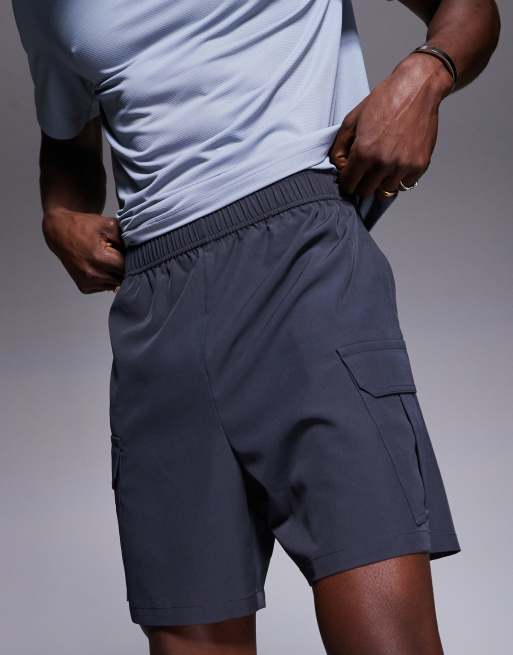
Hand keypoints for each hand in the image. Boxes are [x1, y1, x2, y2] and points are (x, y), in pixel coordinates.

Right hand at [42, 209, 124, 292]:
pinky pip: (105, 286)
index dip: (132, 260)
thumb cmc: (83, 226)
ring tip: (109, 259)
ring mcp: (87, 283)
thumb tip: (141, 251)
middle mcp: (92, 274)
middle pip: (122, 278)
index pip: (127, 267)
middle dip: (125, 268)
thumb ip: (126, 238)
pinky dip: (108, 278)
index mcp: (99, 259)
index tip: (132, 253)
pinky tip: (102, 266)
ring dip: (116, 274)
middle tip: (120, 255)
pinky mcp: (84, 288)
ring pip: (115, 284)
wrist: (59, 232)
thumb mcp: (108, 225)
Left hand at [329, 52, 453, 197]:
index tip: (350, 175)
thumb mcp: (352, 120)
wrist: (418, 88)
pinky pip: (404, 184)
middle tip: (365, 171)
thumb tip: (339, 167)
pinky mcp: (420, 164)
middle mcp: (383, 162)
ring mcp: (403, 165)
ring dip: (381, 182)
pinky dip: (399, 178)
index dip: (346, 180)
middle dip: (362, 183)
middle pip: (365, 191)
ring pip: (385, 191)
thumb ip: (340, 147)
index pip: (348, 184)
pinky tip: (397, 163)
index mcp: (364, 152)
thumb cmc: (385, 100)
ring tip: (382, 166)